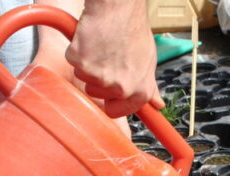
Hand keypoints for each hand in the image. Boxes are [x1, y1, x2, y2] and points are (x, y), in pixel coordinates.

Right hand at [34, 0, 162, 117]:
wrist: (119, 7)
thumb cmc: (133, 29)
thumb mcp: (148, 61)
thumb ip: (149, 86)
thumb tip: (156, 104)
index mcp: (138, 91)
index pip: (115, 111)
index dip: (110, 100)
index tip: (108, 92)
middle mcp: (120, 88)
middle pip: (96, 94)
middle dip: (98, 77)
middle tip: (107, 57)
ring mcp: (99, 76)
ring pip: (83, 78)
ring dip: (88, 64)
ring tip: (101, 46)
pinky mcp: (81, 62)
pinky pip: (73, 62)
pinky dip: (78, 50)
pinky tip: (91, 40)